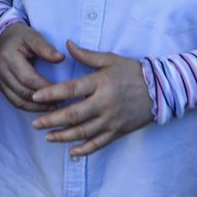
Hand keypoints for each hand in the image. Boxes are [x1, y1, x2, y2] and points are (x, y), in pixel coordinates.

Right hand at [0, 23, 64, 111]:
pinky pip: (14, 101)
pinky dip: (28, 106)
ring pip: (17, 101)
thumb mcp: (33, 36)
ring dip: (35, 107)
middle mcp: (0, 71)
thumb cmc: (21, 36)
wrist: (4, 37)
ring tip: (53, 107)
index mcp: (8, 57)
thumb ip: (46, 48)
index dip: (44, 87)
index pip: (28, 78)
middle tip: (60, 102)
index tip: (61, 90)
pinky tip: (41, 106)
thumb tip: (61, 58)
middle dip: (42, 100)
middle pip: (22, 92)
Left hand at [31, 41, 153, 156]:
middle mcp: (104, 103)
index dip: (51, 94)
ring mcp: (112, 119)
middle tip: (35, 124)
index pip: (71, 89)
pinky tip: (71, 151)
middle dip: (51, 120)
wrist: (161, 89)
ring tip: (48, 137)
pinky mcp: (118, 131)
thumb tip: (67, 44)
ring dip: (63, 136)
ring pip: (83, 132)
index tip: (35, 97)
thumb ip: (87, 55)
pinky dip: (85, 149)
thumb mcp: (110, 59)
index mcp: (101, 83)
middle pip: (73, 115)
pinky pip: (99, 143)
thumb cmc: (133, 72)